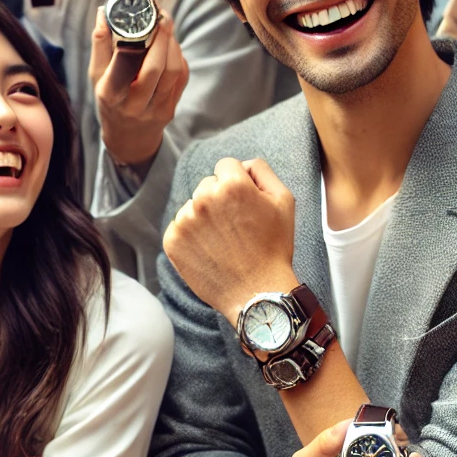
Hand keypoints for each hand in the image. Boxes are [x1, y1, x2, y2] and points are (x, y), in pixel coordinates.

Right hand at [90, 9, 189, 166]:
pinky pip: (181, 77)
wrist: (129, 139)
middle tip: (162, 16)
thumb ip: (100, 44)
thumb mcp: (96, 76)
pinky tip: (171, 47)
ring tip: (167, 27)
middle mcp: (135, 104)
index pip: (126, 62)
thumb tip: (104, 13)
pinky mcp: (172, 108)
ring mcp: (156, 109)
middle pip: (156, 67)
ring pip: (173, 71)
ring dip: (173, 44)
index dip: (138, 37)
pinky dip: (178, 57)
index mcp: (111, 94)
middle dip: (162, 37)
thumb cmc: (110, 101)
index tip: (144, 17)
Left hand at [163, 158, 298, 321]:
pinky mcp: (173, 241)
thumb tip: (241, 164)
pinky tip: (210, 250)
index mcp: (232, 184)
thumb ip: (262, 171)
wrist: (257, 293)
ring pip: (193, 206)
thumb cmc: (273, 247)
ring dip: (205, 218)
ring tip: (224, 242)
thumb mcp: (284, 201)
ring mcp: (185, 220)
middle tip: (237, 227)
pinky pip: (180, 227)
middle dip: (220, 199)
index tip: (244, 205)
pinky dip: (192, 236)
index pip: (226, 166)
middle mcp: (204, 198)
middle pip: (208, 185)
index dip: (238, 184)